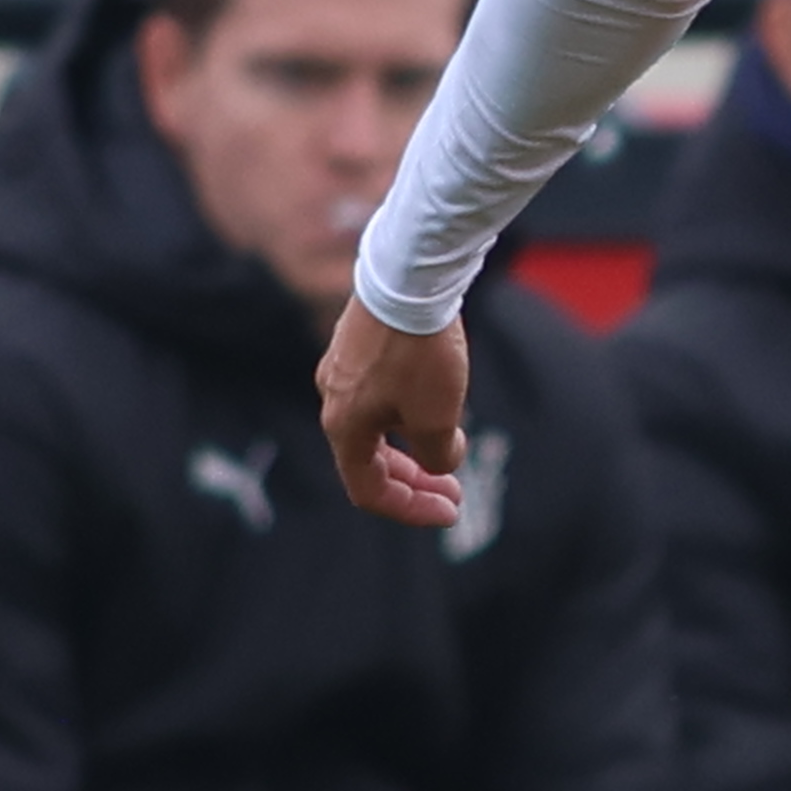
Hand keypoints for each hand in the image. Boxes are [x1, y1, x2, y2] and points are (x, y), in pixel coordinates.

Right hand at [320, 301, 474, 526]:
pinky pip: (380, 396)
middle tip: (455, 491)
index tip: (451, 511)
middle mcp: (334, 400)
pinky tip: (439, 406)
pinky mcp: (359, 346)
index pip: (368, 489)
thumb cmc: (420, 352)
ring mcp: (343, 370)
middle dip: (415, 481)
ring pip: (377, 427)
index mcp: (345, 426)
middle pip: (371, 460)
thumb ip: (438, 453)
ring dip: (413, 447)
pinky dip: (408, 415)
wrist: (410, 278)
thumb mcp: (438, 416)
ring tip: (451, 447)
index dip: (409, 509)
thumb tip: (443, 461)